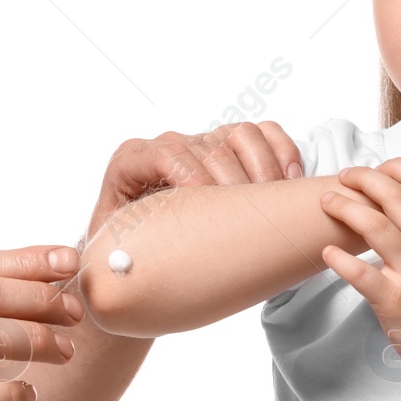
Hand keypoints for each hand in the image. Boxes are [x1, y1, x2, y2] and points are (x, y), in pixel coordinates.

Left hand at [88, 121, 303, 234]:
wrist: (138, 247)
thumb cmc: (124, 248)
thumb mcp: (112, 244)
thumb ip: (115, 244)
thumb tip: (123, 265)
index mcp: (133, 161)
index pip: (167, 153)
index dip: (193, 177)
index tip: (210, 211)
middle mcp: (169, 146)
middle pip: (210, 148)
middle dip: (235, 184)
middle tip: (252, 221)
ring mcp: (202, 143)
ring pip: (241, 135)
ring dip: (264, 169)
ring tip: (271, 205)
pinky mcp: (229, 147)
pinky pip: (262, 135)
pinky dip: (282, 152)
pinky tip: (288, 180)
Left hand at [318, 161, 400, 383]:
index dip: (395, 167)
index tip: (375, 167)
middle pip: (393, 195)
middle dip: (362, 179)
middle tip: (343, 177)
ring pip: (374, 226)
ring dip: (345, 208)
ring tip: (327, 201)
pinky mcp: (394, 301)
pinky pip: (360, 274)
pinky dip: (339, 259)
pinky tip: (327, 251)